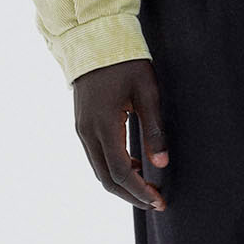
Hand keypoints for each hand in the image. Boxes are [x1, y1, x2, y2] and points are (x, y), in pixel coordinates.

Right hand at [72, 56, 169, 210]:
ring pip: (99, 170)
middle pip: (106, 178)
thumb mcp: (147, 92)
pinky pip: (96, 157)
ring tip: (148, 188)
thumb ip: (154, 130)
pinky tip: (134, 166)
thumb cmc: (125, 63)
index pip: (121, 172)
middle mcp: (87, 132)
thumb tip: (161, 164)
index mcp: (104, 125)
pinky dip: (114, 169)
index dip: (140, 190)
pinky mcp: (82, 125)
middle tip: (156, 202)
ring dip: (122, 184)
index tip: (159, 200)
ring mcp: (81, 130)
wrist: (94, 41)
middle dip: (131, 195)